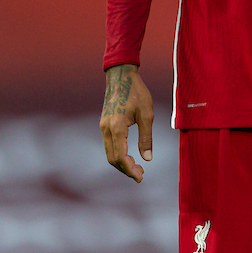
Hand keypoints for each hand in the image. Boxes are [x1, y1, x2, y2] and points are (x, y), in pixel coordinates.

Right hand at [99, 64, 153, 182]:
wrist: (121, 75)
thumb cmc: (136, 92)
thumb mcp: (147, 114)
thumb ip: (146, 137)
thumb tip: (148, 158)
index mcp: (117, 127)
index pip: (120, 157)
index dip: (130, 171)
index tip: (141, 177)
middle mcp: (106, 128)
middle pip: (112, 159)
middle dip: (126, 169)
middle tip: (141, 174)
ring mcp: (103, 126)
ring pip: (109, 153)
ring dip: (121, 162)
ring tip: (137, 166)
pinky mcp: (104, 123)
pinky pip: (108, 144)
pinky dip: (118, 153)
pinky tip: (129, 154)